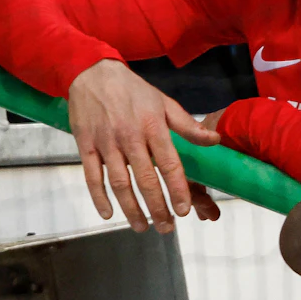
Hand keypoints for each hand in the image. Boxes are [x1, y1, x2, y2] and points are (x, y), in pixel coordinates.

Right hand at [67, 58, 220, 234]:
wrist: (91, 72)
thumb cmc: (131, 90)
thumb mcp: (163, 102)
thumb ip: (187, 125)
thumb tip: (215, 140)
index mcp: (152, 125)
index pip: (169, 163)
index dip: (177, 189)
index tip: (184, 210)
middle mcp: (129, 136)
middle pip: (145, 179)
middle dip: (157, 207)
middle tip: (166, 227)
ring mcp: (105, 142)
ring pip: (119, 183)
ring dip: (131, 209)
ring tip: (143, 227)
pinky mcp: (85, 145)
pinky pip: (92, 177)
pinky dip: (98, 198)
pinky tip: (108, 214)